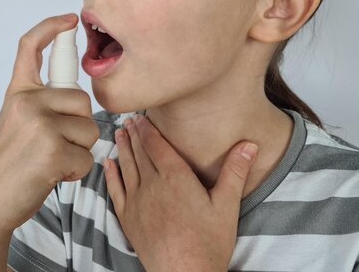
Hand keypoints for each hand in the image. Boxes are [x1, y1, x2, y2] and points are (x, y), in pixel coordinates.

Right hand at [0, 13, 99, 234]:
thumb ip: (42, 103)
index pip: (30, 47)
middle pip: (82, 99)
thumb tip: (75, 97)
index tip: (68, 20)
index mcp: (18, 93)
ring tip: (51, 160)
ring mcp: (39, 123)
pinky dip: (75, 171)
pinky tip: (52, 174)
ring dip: (78, 150)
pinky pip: (87, 157)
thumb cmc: (10, 164)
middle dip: (79, 126)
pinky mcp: (52, 149)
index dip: (50, 27)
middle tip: (55, 144)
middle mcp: (27, 101)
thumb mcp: (18, 121)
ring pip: (89, 129)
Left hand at [104, 114, 257, 271]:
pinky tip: (108, 163)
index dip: (148, 129)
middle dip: (134, 134)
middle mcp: (152, 184)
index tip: (141, 116)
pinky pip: (116, 190)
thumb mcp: (227, 205)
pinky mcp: (128, 217)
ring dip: (122, 148)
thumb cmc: (208, 242)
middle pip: (140, 152)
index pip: (157, 145)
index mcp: (175, 177)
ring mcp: (137, 200)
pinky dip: (111, 174)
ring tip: (119, 134)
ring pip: (127, 166)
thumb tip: (249, 145)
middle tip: (128, 120)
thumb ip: (235, 172)